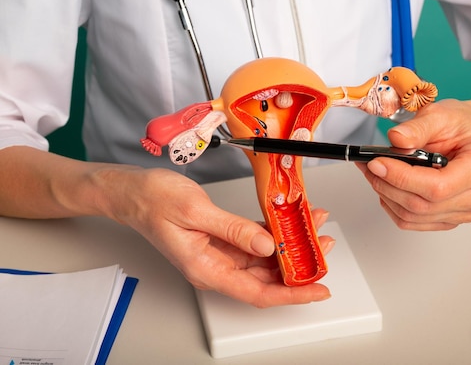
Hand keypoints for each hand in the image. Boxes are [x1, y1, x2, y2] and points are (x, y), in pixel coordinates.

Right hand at [99, 167, 333, 307]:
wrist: (132, 191)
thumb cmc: (154, 200)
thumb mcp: (196, 211)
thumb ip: (234, 230)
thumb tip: (267, 246)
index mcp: (206, 269)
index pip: (257, 292)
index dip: (292, 294)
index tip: (318, 289)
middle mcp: (215, 267)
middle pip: (265, 278)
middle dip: (299, 266)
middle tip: (325, 247)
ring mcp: (219, 254)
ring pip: (263, 260)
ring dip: (289, 247)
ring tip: (314, 230)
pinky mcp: (221, 239)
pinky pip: (253, 242)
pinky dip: (273, 233)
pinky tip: (289, 223)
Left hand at [357, 99, 470, 229]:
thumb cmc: (462, 126)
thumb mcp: (441, 114)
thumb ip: (417, 128)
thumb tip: (396, 139)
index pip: (437, 187)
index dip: (402, 178)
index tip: (377, 163)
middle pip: (422, 205)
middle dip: (388, 185)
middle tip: (369, 165)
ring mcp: (466, 212)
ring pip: (414, 216)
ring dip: (387, 195)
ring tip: (375, 173)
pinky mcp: (450, 219)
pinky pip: (414, 222)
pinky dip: (393, 205)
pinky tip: (387, 187)